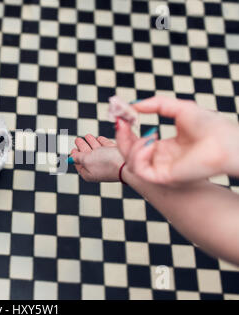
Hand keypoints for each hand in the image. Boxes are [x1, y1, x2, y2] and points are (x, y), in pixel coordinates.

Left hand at [71, 134, 124, 181]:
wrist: (127, 162)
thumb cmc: (106, 164)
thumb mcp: (86, 160)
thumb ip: (78, 157)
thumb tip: (71, 157)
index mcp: (89, 173)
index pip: (79, 164)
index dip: (75, 156)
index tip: (73, 149)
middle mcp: (98, 168)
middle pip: (87, 156)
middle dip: (82, 147)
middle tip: (78, 140)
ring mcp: (107, 161)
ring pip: (97, 150)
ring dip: (92, 142)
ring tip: (87, 136)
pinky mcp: (115, 154)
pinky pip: (106, 147)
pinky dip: (102, 142)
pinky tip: (100, 138)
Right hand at [116, 96, 238, 184]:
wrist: (226, 141)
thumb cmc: (211, 126)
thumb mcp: (179, 108)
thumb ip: (156, 105)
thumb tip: (134, 105)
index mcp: (166, 149)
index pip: (137, 143)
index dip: (126, 130)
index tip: (120, 115)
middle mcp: (161, 161)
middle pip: (129, 153)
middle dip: (122, 137)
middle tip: (120, 121)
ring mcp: (162, 170)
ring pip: (131, 162)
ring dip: (130, 145)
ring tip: (143, 132)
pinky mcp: (163, 177)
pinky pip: (140, 169)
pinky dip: (139, 154)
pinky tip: (151, 142)